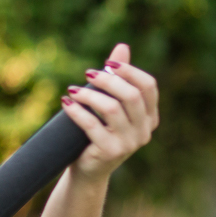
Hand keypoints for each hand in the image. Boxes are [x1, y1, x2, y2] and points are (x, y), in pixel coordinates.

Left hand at [61, 43, 158, 181]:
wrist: (88, 170)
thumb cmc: (98, 133)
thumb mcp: (110, 105)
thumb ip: (118, 78)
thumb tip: (122, 46)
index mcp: (150, 117)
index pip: (149, 86)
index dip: (130, 71)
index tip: (108, 63)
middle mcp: (144, 130)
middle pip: (131, 95)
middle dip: (107, 80)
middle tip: (87, 73)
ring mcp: (129, 143)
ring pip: (111, 108)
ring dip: (89, 95)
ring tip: (73, 90)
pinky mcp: (110, 151)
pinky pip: (92, 125)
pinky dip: (77, 111)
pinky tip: (66, 102)